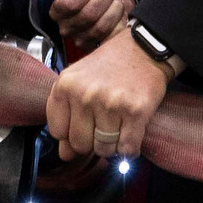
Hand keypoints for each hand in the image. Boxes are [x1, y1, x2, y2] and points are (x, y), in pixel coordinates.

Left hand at [48, 32, 169, 159]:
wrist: (144, 48)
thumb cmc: (110, 65)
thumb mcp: (79, 80)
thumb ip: (66, 114)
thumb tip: (65, 154)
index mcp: (65, 85)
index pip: (57, 132)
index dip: (70, 133)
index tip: (82, 125)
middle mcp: (85, 95)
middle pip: (80, 144)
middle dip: (91, 141)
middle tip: (102, 126)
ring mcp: (110, 104)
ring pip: (104, 149)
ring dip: (112, 145)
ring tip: (118, 127)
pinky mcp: (135, 112)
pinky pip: (127, 149)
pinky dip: (129, 149)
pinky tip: (131, 134)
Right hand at [50, 0, 132, 54]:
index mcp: (57, 9)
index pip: (68, 4)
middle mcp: (66, 28)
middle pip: (87, 15)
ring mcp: (83, 40)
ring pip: (101, 27)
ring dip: (113, 7)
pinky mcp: (100, 46)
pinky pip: (112, 36)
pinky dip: (120, 19)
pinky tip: (118, 12)